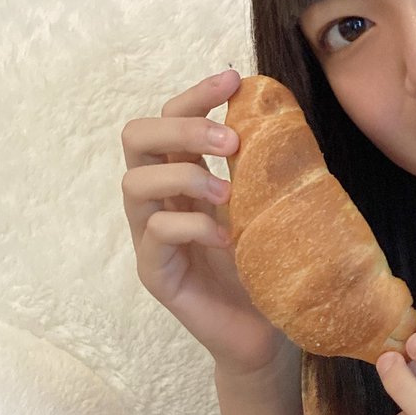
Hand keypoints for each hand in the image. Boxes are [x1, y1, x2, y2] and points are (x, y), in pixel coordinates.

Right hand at [121, 71, 287, 378]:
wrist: (269, 335)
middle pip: (136, 138)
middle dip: (181, 127)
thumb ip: (264, 167)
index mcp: (185, 178)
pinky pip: (156, 234)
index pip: (169, 118)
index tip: (233, 79)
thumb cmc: (269, 269)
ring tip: (229, 192)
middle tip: (229, 141)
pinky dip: (193, 226)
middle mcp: (160, 201)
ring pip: (135, 183)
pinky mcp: (156, 274)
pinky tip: (228, 237)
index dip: (194, 94)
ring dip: (185, 175)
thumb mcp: (269, 207)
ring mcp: (151, 238)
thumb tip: (281, 114)